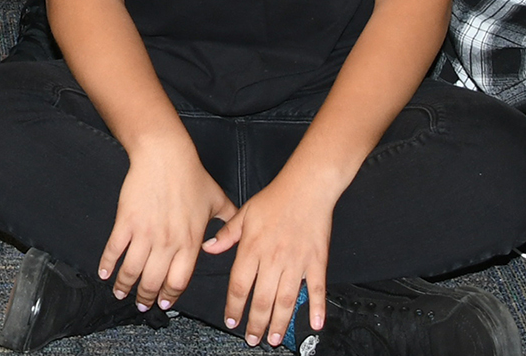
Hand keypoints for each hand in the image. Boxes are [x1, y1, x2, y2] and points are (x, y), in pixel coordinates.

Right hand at [99, 141, 231, 314]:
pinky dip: (107, 265)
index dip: (169, 296)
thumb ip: (227, 222)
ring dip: (125, 286)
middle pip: (153, 282)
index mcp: (190, 242)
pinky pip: (114, 250)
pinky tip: (104, 273)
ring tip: (121, 292)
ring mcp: (145, 233)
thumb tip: (230, 237)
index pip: (178, 282)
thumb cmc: (191, 175)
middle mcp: (167, 243)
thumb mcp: (216, 200)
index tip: (163, 302)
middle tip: (140, 303)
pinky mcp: (126, 221)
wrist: (165, 155)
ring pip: (132, 271)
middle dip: (145, 298)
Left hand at [208, 174, 337, 345]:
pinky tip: (314, 323)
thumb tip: (208, 248)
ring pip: (287, 300)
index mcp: (253, 248)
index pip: (239, 286)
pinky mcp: (317, 261)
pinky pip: (317, 289)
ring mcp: (296, 262)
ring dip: (280, 322)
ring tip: (275, 338)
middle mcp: (273, 259)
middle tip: (253, 339)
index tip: (232, 322)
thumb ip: (226, 235)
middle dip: (256, 323)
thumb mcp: (244, 213)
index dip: (234, 307)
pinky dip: (316, 307)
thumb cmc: (275, 198)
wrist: (306, 186)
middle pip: (262, 299)